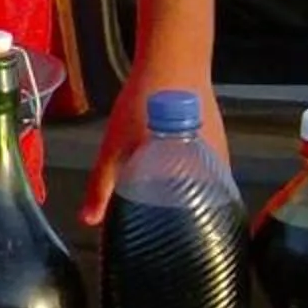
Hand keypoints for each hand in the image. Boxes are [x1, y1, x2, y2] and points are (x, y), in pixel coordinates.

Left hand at [79, 66, 228, 227]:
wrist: (171, 57)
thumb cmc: (145, 105)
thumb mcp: (116, 148)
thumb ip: (102, 186)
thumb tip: (88, 222)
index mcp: (204, 178)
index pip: (205, 222)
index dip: (190, 238)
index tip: (173, 250)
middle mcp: (219, 169)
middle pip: (206, 207)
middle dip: (187, 223)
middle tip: (165, 239)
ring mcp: (219, 151)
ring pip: (206, 188)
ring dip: (188, 201)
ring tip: (166, 219)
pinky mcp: (214, 136)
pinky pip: (206, 170)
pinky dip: (191, 182)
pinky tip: (172, 186)